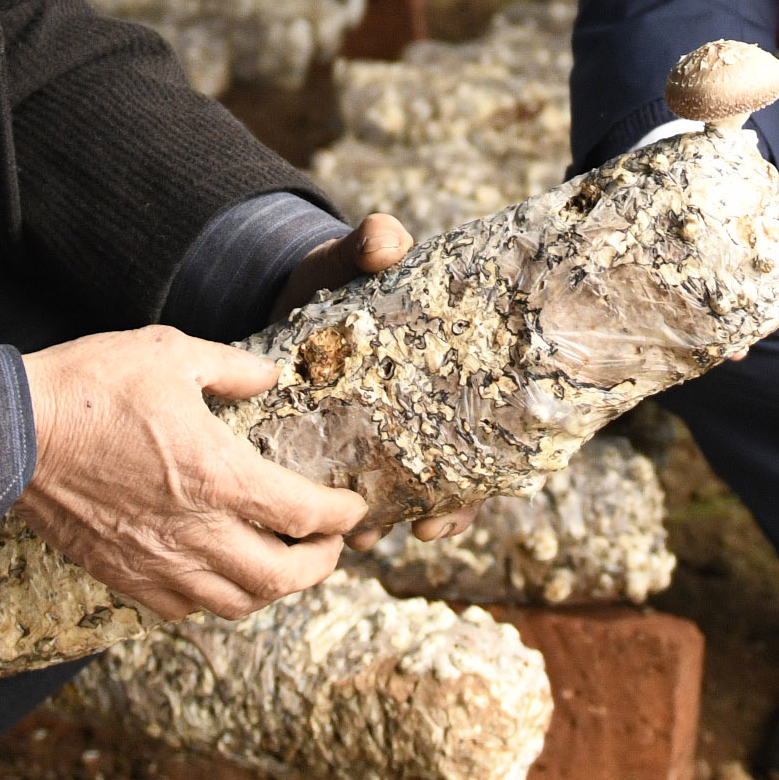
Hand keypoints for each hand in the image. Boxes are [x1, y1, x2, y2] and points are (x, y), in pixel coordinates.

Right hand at [17, 329, 367, 619]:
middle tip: (330, 545)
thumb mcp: (171, 352)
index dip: (341, 515)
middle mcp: (196, 532)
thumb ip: (234, 368)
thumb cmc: (91, 386)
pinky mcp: (123, 577)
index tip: (353, 506)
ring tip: (281, 564)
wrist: (12, 435)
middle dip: (320, 565)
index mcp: (218, 476)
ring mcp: (158, 562)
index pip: (305, 514)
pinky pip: (185, 610)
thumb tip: (270, 375)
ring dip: (272, 590)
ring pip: (237, 604)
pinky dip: (216, 600)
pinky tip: (219, 575)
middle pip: (282, 578)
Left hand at [271, 214, 473, 551]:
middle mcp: (426, 413)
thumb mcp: (355, 257)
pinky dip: (354, 511)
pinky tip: (341, 530)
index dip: (485, 472)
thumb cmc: (341, 276)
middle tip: (422, 529)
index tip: (461, 500)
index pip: (486, 429)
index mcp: (447, 373)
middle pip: (456, 475)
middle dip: (443, 510)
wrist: (292, 292)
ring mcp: (385, 432)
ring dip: (390, 520)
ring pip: (406, 491)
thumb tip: (384, 240)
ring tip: (365, 538)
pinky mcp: (342, 441)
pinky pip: (360, 487)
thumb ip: (373, 243)